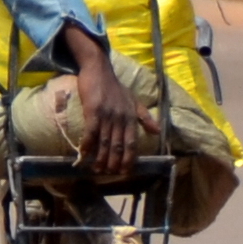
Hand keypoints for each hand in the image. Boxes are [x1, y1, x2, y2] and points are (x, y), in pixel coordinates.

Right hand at [70, 44, 143, 181]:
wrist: (99, 69)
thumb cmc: (115, 86)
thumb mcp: (134, 100)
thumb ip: (145, 117)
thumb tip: (158, 132)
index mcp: (131, 117)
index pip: (132, 143)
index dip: (129, 159)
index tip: (125, 172)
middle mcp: (121, 118)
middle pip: (118, 146)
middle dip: (114, 162)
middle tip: (109, 174)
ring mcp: (107, 115)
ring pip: (105, 142)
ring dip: (101, 158)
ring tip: (97, 170)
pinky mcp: (93, 111)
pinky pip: (91, 132)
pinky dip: (87, 144)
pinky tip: (83, 154)